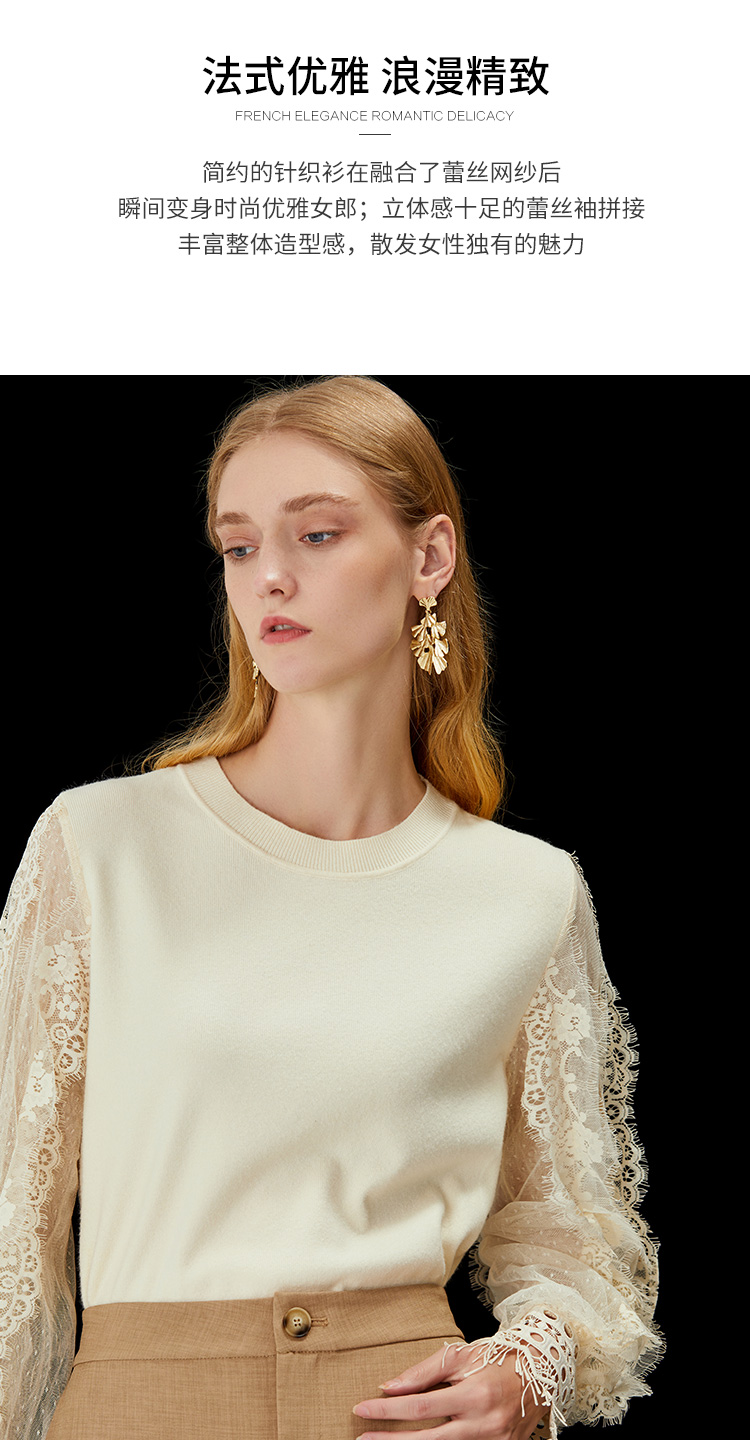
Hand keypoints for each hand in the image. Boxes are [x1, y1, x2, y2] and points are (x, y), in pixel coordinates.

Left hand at [352, 1340, 549, 1438]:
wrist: (540, 1371)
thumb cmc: (497, 1358)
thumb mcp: (460, 1356)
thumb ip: (423, 1373)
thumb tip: (389, 1387)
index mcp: (474, 1395)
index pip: (420, 1409)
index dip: (387, 1411)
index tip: (362, 1408)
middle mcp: (484, 1424)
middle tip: (363, 1438)